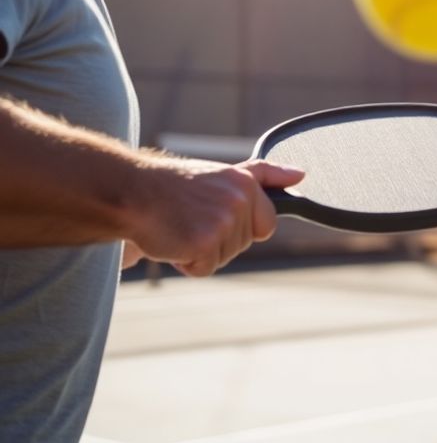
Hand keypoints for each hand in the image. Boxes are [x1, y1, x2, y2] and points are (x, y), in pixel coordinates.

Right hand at [124, 157, 303, 276]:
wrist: (129, 192)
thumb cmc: (174, 185)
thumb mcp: (224, 173)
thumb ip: (264, 174)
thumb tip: (301, 175)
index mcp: (247, 183)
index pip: (267, 224)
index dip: (242, 228)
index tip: (216, 215)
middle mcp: (239, 200)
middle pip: (242, 244)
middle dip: (217, 239)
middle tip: (190, 218)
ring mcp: (223, 221)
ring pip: (224, 257)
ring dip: (200, 250)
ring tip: (179, 226)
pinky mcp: (205, 243)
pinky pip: (204, 268)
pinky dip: (186, 262)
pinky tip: (171, 239)